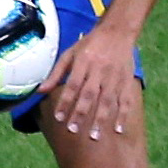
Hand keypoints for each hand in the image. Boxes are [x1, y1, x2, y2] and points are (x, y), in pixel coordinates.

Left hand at [38, 21, 138, 141]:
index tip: (59, 118)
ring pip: (107, 100)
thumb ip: (56, 73)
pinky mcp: (127, 80)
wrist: (118, 31)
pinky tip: (118, 129)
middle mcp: (100, 70)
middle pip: (90, 94)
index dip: (65, 102)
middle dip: (81, 113)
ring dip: (101, 119)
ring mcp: (115, 76)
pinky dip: (123, 115)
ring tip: (94, 136)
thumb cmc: (90, 44)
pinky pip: (126, 100)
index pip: (73, 85)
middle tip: (73, 130)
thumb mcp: (70, 53)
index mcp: (84, 62)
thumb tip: (40, 90)